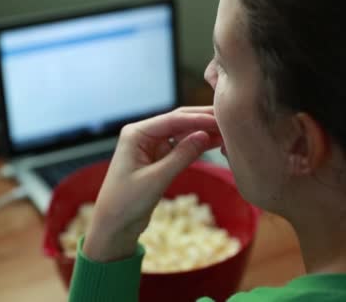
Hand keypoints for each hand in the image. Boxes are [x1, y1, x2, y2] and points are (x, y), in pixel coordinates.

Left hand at [83, 106, 221, 261]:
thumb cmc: (126, 202)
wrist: (113, 225)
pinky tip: (217, 143)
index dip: (199, 119)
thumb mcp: (156, 179)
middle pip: (178, 121)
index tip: (223, 120)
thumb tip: (206, 135)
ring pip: (183, 133)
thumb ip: (181, 156)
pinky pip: (181, 147)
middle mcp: (143, 134)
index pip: (173, 119)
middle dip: (203, 121)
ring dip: (203, 133)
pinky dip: (197, 146)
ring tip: (230, 132)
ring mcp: (151, 145)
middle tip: (232, 121)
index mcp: (136, 133)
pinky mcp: (158, 158)